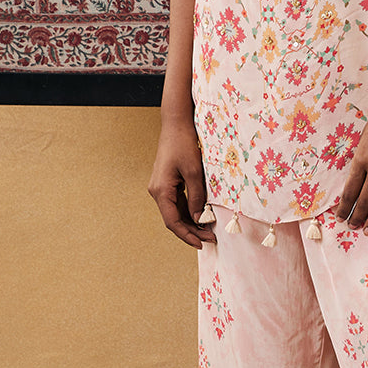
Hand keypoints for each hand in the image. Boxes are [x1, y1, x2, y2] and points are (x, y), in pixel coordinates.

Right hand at [149, 114, 216, 248]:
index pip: (172, 221)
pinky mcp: (167, 182)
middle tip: (210, 239)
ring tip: (208, 231)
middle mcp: (157, 191)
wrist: (176, 124)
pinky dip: (188, 211)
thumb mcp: (194, 172)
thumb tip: (199, 218)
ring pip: (175, 212)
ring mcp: (161, 187)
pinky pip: (177, 202)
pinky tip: (201, 216)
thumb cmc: (184, 144)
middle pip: (173, 219)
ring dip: (190, 223)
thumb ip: (197, 197)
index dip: (186, 235)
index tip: (201, 244)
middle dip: (191, 231)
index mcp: (160, 190)